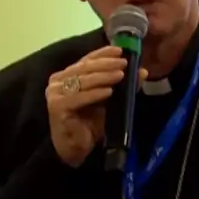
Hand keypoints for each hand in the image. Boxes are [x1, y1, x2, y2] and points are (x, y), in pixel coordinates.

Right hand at [46, 46, 147, 166]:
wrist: (77, 149)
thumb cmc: (90, 124)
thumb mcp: (110, 101)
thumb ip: (123, 86)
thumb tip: (143, 71)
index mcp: (68, 75)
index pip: (87, 60)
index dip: (103, 53)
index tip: (120, 50)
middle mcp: (58, 81)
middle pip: (84, 68)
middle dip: (106, 64)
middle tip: (124, 62)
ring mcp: (55, 93)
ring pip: (82, 80)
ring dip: (103, 76)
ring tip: (120, 75)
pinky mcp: (56, 107)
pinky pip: (78, 97)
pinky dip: (94, 94)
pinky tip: (109, 92)